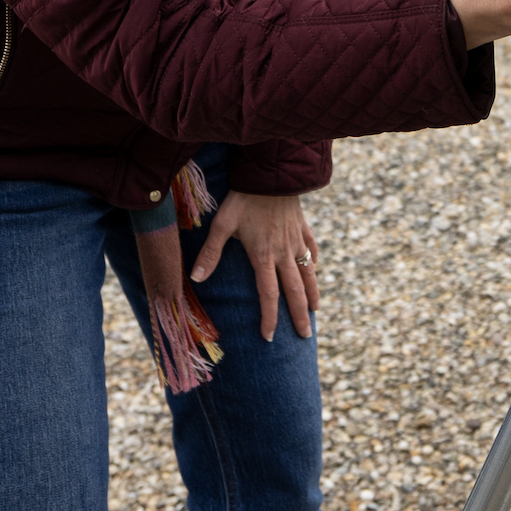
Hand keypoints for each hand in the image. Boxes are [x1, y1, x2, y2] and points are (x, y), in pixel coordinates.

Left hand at [191, 190, 318, 341]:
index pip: (269, 295)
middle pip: (294, 291)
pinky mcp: (302, 227)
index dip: (269, 318)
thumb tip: (196, 279)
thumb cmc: (244, 198)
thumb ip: (211, 253)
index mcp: (264, 256)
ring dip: (312, 293)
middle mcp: (283, 253)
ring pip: (307, 273)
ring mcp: (296, 240)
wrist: (272, 173)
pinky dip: (312, 260)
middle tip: (304, 335)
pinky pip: (310, 247)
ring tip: (315, 311)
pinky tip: (314, 267)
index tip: (270, 337)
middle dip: (299, 315)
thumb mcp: (222, 224)